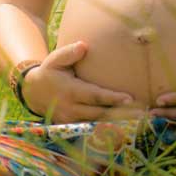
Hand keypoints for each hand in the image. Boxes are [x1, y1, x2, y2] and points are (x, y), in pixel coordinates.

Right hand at [21, 41, 144, 122]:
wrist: (33, 92)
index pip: (94, 96)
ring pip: (98, 124)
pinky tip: (126, 127)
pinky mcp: (73, 126)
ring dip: (119, 123)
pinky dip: (109, 129)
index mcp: (70, 91)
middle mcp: (72, 109)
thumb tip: (83, 46)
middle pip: (100, 114)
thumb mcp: (55, 59)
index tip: (129, 98)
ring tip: (140, 121)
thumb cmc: (50, 71)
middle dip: (122, 114)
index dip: (111, 98)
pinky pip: (93, 129)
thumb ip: (69, 53)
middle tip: (142, 113)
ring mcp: (72, 120)